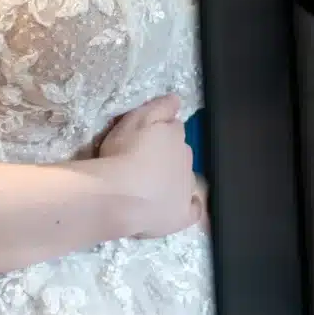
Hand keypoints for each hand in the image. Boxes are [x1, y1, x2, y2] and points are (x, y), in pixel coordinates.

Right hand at [97, 94, 198, 240]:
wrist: (119, 194)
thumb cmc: (123, 153)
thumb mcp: (137, 119)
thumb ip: (160, 108)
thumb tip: (177, 99)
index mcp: (175, 136)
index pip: (173, 130)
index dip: (159, 133)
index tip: (143, 139)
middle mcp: (186, 160)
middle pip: (180, 154)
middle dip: (167, 156)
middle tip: (142, 161)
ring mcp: (186, 189)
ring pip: (185, 178)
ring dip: (174, 178)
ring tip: (151, 184)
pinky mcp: (183, 215)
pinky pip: (194, 209)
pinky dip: (190, 205)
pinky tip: (181, 205)